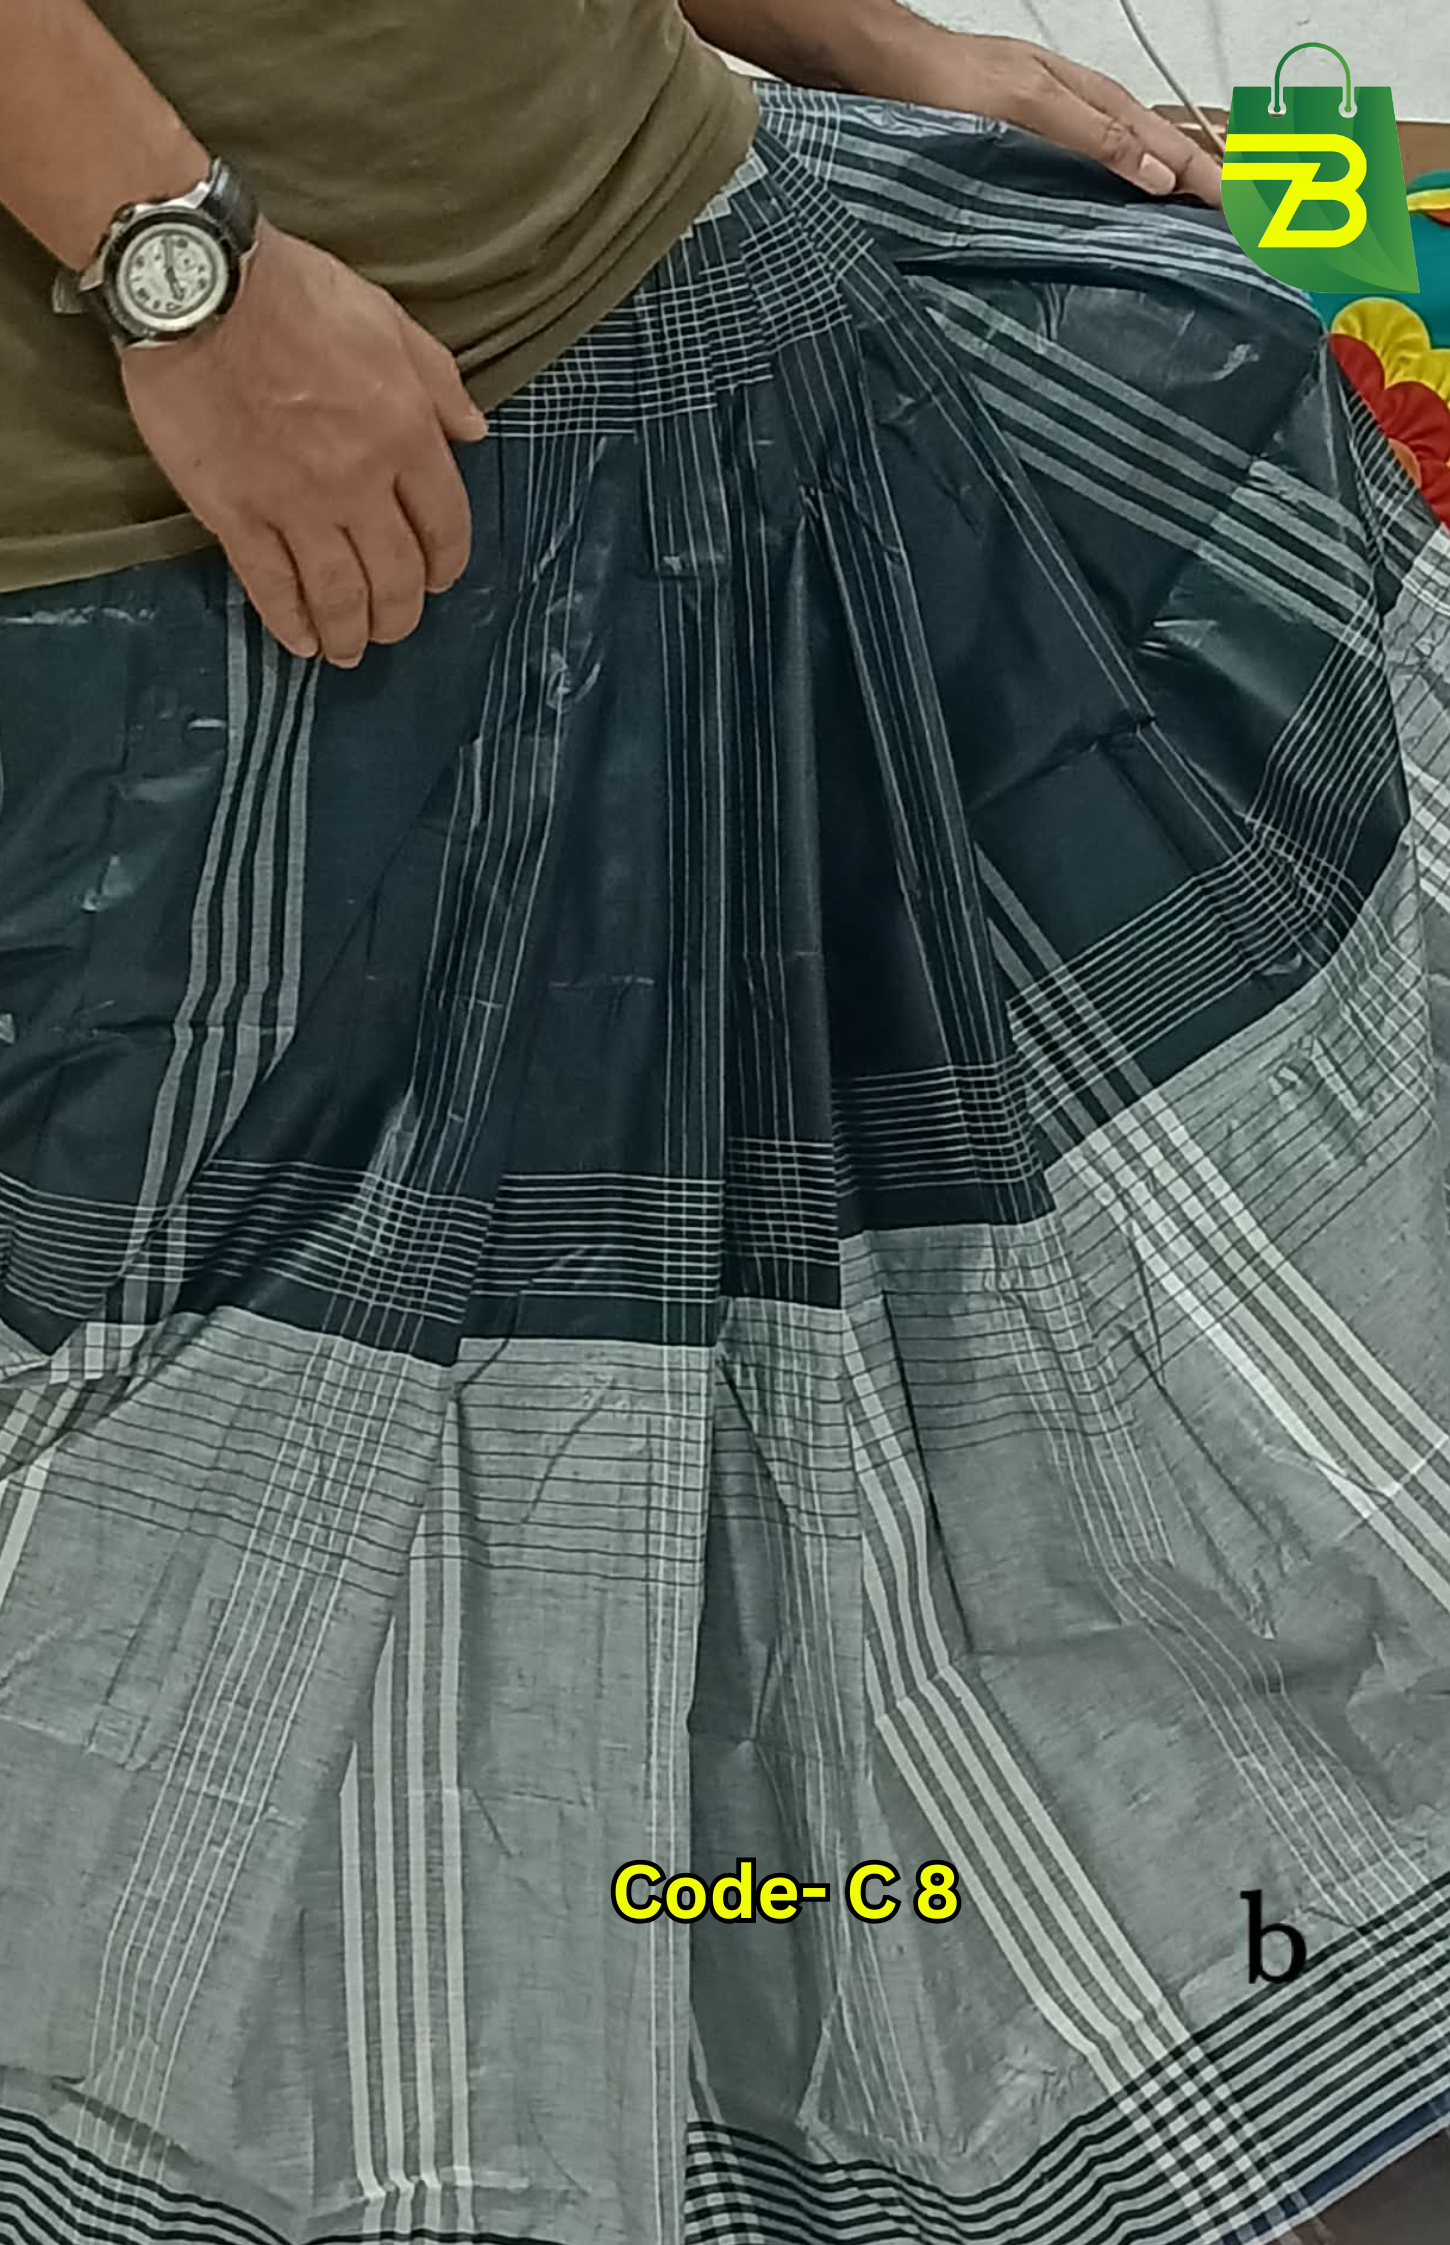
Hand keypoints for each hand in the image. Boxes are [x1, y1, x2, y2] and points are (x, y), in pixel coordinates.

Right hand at [119, 218, 488, 665]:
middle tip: (392, 626)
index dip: (446, 563)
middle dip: (400, 613)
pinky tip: (301, 643)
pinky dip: (290, 623)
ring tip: (350, 651)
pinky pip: (271, 586)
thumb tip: (475, 432)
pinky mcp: (235, 514)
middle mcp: (359, 483)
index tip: (438, 580)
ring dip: (351, 633)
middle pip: (396, 575)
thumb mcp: (388, 317)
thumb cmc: (295, 291)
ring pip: (338, 594)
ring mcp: (296, 505)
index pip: (445, 525)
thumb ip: (438, 381)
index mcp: (406, 434)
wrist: (198, 286)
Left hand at [898, 33, 1222, 210]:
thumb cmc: (951, 84)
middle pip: (1156, 147)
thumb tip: (1154, 174)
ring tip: (1204, 206)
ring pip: (1132, 156)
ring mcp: (1061, 127)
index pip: (1163, 144)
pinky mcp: (1034, 147)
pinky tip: (1132, 200)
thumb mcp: (1028, 106)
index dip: (1202, 177)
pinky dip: (1128, 184)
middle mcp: (1082, 112)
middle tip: (1240, 213)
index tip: (1235, 210)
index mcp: (1091, 99)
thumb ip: (1091, 137)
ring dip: (1170, 181)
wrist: (894, 73)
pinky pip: (1098, 168)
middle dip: (1200, 176)